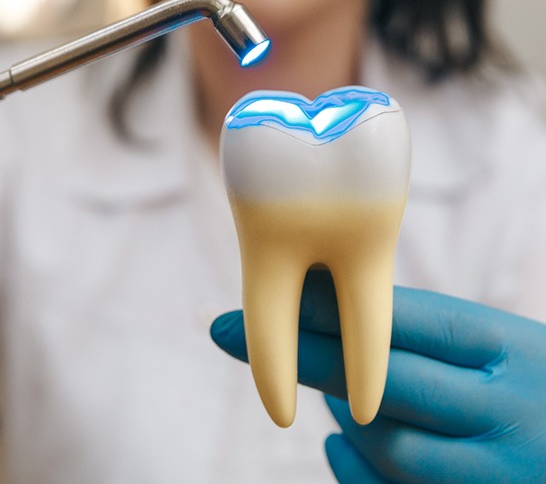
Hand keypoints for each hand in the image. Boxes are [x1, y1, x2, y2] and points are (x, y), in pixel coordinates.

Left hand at [211, 270, 545, 482]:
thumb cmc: (535, 388)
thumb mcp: (504, 348)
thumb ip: (435, 340)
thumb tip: (338, 324)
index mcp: (509, 349)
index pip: (405, 321)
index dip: (328, 306)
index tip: (271, 293)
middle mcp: (505, 412)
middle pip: (378, 379)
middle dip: (299, 352)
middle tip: (226, 329)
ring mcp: (495, 475)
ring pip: (380, 440)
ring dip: (340, 410)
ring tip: (327, 389)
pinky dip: (355, 468)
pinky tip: (338, 443)